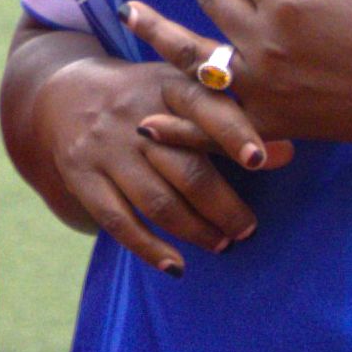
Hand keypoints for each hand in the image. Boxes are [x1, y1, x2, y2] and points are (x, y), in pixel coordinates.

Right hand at [16, 48, 282, 275]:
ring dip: (195, 229)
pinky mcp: (83, 177)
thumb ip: (230, 119)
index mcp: (168, 86)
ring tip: (222, 243)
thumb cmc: (146, 97)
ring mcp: (106, 149)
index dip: (234, 133)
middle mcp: (135, 116)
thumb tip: (286, 152)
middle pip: (186, 167)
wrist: (65, 94)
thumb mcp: (182, 90)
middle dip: (223, 204)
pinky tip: (175, 265)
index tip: (260, 160)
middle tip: (247, 228)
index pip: (205, 108)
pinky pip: (118, 221)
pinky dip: (148, 248)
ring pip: (157, 201)